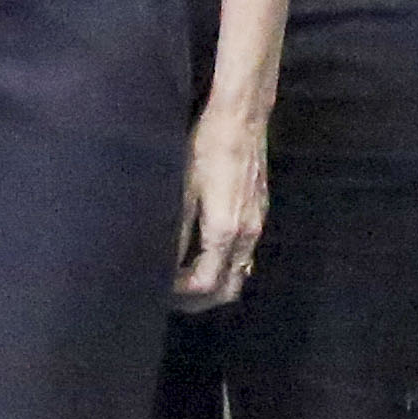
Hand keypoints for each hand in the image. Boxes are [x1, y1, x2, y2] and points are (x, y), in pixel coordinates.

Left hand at [173, 99, 267, 311]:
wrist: (241, 119)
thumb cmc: (206, 150)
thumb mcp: (182, 190)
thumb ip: (176, 232)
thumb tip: (162, 262)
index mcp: (225, 233)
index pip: (204, 284)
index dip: (179, 293)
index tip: (157, 287)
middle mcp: (246, 235)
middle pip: (228, 289)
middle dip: (200, 299)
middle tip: (172, 295)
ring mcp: (257, 225)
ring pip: (240, 273)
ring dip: (214, 282)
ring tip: (185, 276)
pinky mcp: (260, 212)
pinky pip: (245, 254)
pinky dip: (225, 264)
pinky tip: (204, 250)